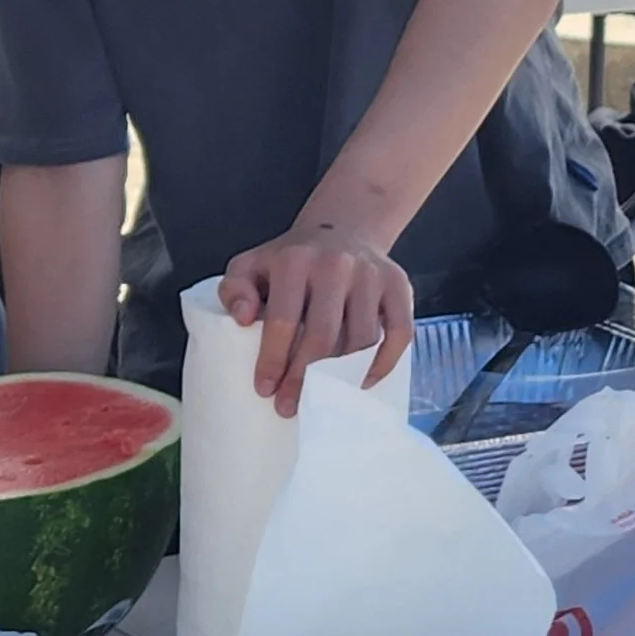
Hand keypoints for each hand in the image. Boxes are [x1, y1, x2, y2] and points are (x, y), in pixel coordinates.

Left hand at [221, 221, 412, 417]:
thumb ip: (234, 289)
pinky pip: (400, 334)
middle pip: (323, 336)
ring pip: (361, 340)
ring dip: (341, 376)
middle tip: (289, 406)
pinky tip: (361, 383)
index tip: (265, 389)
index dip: (273, 360)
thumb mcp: (250, 265)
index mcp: (295, 260)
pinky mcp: (399, 286)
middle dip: (304, 379)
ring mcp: (372, 275)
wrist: (341, 228)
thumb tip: (242, 318)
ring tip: (322, 398)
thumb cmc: (290, 260)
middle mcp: (337, 264)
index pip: (283, 320)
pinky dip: (383, 364)